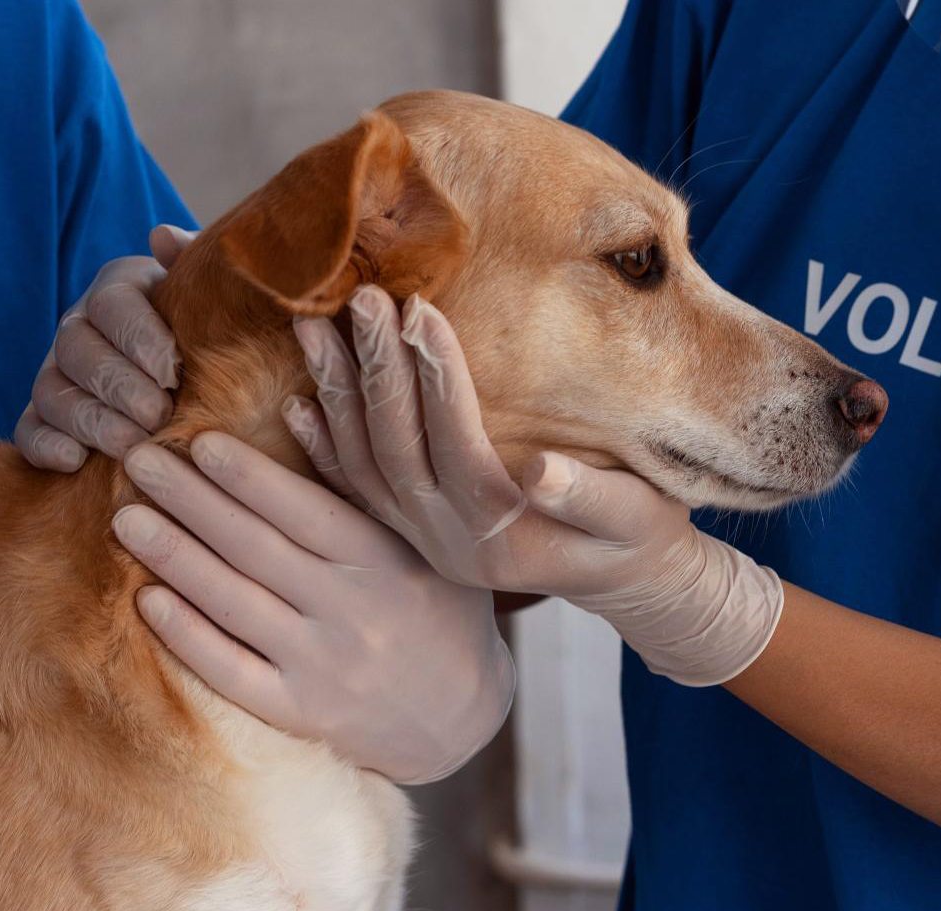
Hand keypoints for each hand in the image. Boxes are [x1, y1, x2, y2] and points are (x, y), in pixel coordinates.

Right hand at [15, 225, 194, 470]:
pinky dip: (45, 446)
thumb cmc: (206, 325)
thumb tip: (163, 237)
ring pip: (53, 392)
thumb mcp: (209, 292)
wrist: (191, 366)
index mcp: (118, 289)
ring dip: (90, 421)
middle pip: (79, 350)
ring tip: (132, 445)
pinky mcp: (45, 415)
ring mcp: (57, 371)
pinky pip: (28, 429)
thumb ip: (194, 263)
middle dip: (119, 386)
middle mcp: (79, 325)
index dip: (139, 337)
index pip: (114, 305)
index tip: (173, 368)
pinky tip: (76, 463)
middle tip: (159, 415)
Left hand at [111, 432, 514, 783]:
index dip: (249, 476)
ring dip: (175, 558)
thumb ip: (358, 483)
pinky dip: (187, 636)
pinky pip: (231, 672)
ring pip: (234, 604)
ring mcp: (324, 667)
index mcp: (385, 563)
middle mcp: (352, 613)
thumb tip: (293, 411)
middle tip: (138, 461)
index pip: (305, 512)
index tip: (200, 441)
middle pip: (256, 548)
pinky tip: (147, 600)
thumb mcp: (423, 541)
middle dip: (191, 501)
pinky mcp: (301, 713)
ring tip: (127, 519)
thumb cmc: (439, 607)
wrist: (461, 715)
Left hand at [291, 285, 783, 686]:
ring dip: (337, 394)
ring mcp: (424, 541)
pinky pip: (356, 491)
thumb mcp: (636, 518)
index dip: (436, 376)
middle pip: (396, 448)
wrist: (623, 582)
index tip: (420, 308)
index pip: (457, 443)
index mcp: (502, 533)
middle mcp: (450, 542)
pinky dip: (326, 445)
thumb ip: (592, 498)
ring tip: (312, 327)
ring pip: (364, 466)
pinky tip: (300, 401)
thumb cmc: (640, 537)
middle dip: (378, 368)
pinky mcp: (413, 534)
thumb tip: (543, 469)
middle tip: (361, 298)